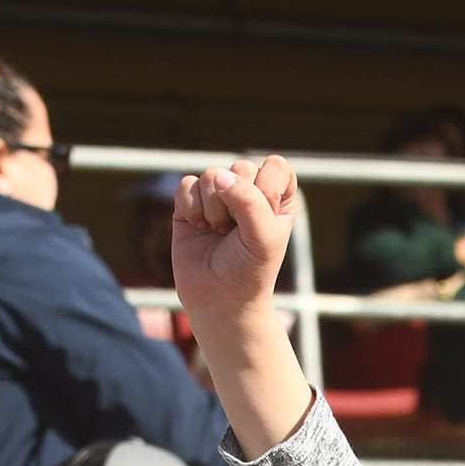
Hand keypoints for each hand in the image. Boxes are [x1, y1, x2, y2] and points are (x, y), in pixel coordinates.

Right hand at [171, 156, 299, 325]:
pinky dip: (191, 209)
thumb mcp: (264, 238)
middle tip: (238, 234)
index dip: (267, 190)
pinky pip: (186, 185)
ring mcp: (218, 194)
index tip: (265, 219)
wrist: (219, 299)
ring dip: (214, 209)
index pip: (275, 166)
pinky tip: (199, 228)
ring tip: (219, 233)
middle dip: (238, 204)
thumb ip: (250, 202)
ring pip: (211, 174)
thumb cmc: (249, 271)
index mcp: (278, 197)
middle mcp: (249, 191)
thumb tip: (219, 177)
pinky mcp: (191, 201)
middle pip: (241, 167)